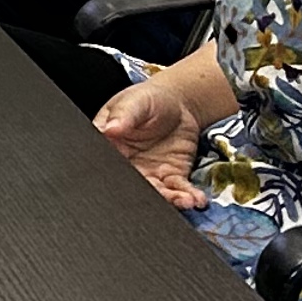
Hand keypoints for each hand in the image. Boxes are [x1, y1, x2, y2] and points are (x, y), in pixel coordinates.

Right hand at [96, 79, 206, 208]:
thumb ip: (122, 116)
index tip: (127, 182)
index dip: (114, 178)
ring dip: (170, 200)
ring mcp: (148, 173)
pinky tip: (195, 199)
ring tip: (184, 201)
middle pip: (130, 187)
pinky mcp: (170, 176)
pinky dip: (186, 196)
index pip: (106, 166)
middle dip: (145, 197)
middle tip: (160, 197)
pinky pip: (177, 190)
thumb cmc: (150, 99)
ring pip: (155, 193)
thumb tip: (109, 129)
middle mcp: (126, 165)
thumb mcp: (134, 101)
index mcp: (109, 146)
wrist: (179, 103)